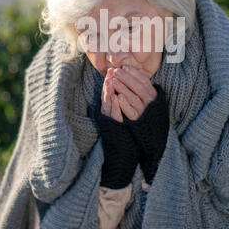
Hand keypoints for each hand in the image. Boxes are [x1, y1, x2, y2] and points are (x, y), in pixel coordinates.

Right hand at [94, 68, 140, 188]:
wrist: (120, 158)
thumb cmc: (122, 138)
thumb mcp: (120, 120)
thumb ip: (118, 107)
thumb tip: (120, 93)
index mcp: (110, 113)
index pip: (108, 94)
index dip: (110, 82)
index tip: (113, 70)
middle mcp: (107, 117)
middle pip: (106, 97)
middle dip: (108, 83)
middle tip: (110, 71)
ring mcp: (110, 124)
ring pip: (108, 104)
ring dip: (109, 91)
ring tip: (111, 79)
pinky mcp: (114, 130)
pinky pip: (114, 116)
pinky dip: (114, 106)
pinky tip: (116, 97)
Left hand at [107, 65, 157, 120]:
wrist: (147, 127)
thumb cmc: (142, 105)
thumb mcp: (144, 94)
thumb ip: (137, 83)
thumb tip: (125, 68)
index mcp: (152, 93)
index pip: (144, 81)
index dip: (134, 73)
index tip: (124, 67)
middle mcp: (149, 101)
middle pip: (139, 88)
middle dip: (126, 78)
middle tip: (116, 71)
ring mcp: (144, 111)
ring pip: (134, 98)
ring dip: (123, 88)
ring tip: (113, 81)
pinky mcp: (137, 120)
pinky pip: (131, 112)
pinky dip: (124, 104)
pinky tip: (117, 96)